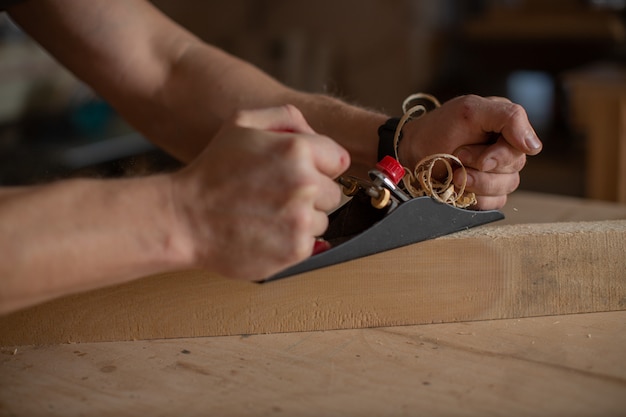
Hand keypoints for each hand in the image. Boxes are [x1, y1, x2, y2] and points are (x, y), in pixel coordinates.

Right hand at [171, 105, 348, 279]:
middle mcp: (305, 184)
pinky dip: (292, 240)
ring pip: (322, 220)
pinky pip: (311, 243)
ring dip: (302, 219)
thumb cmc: (213, 170)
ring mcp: (301, 220)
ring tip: (267, 214)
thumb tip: (318, 136)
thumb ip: (286, 117)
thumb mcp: (242, 123)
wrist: (185, 217)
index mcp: (297, 150)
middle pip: (332, 192)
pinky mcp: (296, 250)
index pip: (338, 160)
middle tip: (276, 195)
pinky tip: (266, 231)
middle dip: (311, 193)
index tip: (297, 173)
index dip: (319, 166)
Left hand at [398, 95, 541, 209]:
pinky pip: (496, 202)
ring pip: (507, 187)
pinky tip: (458, 187)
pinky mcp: (488, 192)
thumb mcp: (470, 111)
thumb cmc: (437, 129)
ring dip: (475, 182)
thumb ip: (508, 118)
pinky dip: (475, 197)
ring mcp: (498, 172)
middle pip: (515, 167)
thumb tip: (535, 146)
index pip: (524, 145)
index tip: (467, 154)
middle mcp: (506, 147)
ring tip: (453, 173)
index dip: (499, 154)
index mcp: (507, 124)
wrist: (410, 153)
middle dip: (479, 166)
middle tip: (456, 157)